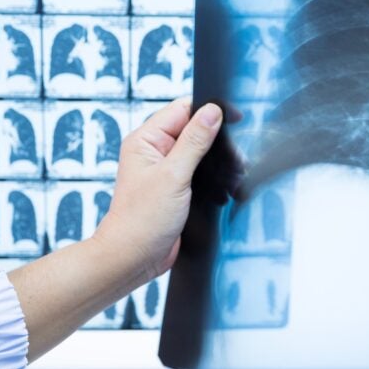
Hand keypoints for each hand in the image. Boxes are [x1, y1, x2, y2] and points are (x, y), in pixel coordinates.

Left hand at [94, 98, 222, 280]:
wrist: (133, 259)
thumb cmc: (141, 220)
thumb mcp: (173, 175)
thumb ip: (194, 141)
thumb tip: (212, 111)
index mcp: (145, 140)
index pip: (181, 109)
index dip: (208, 111)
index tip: (234, 118)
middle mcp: (153, 151)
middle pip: (193, 129)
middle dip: (216, 140)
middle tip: (235, 157)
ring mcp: (164, 170)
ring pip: (199, 151)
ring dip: (217, 160)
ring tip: (234, 173)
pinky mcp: (174, 188)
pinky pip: (198, 172)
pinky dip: (213, 177)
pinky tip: (225, 188)